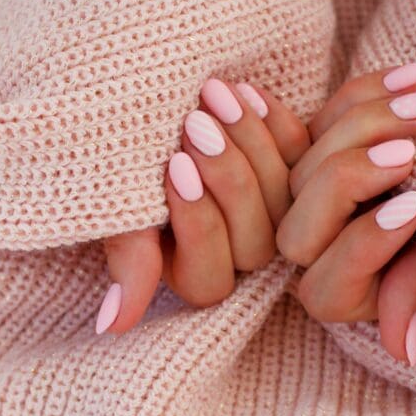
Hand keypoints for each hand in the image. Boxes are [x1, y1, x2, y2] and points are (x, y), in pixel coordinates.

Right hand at [96, 80, 309, 333]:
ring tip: (215, 94)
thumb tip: (112, 326)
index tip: (171, 166)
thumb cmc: (114, 158)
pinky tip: (245, 90)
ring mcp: (272, 213)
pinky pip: (302, 156)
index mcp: (192, 275)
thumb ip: (127, 258)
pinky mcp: (296, 169)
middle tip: (194, 122)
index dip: (195, 222)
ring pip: (284, 198)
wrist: (131, 99)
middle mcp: (236, 255)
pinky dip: (274, 122)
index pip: (210, 276)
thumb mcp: (116, 203)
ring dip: (249, 145)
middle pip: (255, 242)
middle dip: (226, 177)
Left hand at [277, 64, 415, 364]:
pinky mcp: (311, 152)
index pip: (329, 285)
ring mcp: (306, 200)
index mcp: (341, 296)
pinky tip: (378, 74)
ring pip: (301, 166)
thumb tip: (404, 348)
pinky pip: (303, 126)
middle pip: (301, 224)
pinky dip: (340, 98)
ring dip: (356, 126)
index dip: (365, 245)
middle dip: (352, 176)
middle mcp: (313, 253)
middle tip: (413, 144)